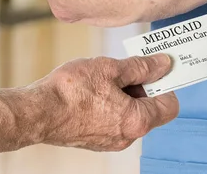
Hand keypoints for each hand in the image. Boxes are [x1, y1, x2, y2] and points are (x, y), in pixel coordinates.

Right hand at [30, 54, 178, 151]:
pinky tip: (95, 88)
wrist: (37, 112)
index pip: (170, 105)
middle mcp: (126, 137)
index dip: (166, 83)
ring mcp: (109, 141)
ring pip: (130, 112)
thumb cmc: (72, 90)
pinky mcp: (95, 139)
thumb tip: (163, 64)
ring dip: (125, 92)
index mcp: (137, 121)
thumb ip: (141, 67)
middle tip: (128, 66)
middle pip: (149, 108)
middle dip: (143, 85)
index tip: (158, 67)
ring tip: (107, 75)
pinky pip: (113, 119)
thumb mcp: (111, 68)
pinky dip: (111, 102)